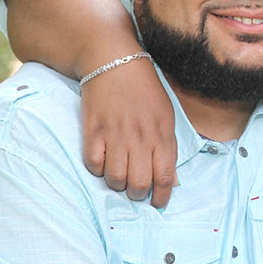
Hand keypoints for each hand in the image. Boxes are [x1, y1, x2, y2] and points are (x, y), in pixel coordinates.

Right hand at [81, 61, 177, 208]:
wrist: (112, 60)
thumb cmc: (144, 89)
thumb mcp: (165, 115)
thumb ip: (168, 146)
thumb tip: (170, 179)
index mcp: (161, 134)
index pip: (165, 177)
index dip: (162, 197)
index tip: (158, 203)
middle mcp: (139, 138)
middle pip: (139, 184)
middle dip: (137, 194)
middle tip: (135, 189)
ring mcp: (115, 135)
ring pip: (115, 179)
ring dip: (116, 183)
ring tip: (118, 175)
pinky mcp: (93, 131)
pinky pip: (93, 165)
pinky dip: (97, 169)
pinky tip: (102, 160)